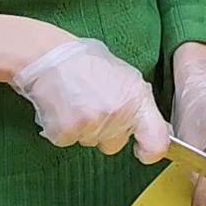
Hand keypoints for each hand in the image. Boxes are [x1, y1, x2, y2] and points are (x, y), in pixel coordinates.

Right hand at [8, 38, 170, 161]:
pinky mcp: (67, 130)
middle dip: (106, 131)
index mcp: (137, 98)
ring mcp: (92, 123)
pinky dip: (62, 129)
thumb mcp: (124, 76)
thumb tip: (151, 128)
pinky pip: (67, 141)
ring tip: (75, 100)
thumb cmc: (87, 62)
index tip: (142, 151)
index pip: (156, 140)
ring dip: (82, 128)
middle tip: (92, 103)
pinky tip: (61, 106)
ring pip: (90, 142)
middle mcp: (118, 113)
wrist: (49, 54)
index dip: (150, 151)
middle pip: (115, 144)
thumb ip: (137, 103)